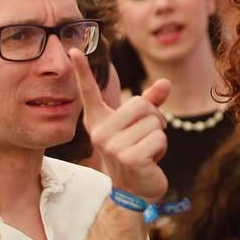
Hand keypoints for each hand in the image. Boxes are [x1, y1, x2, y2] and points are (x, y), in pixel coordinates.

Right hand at [73, 47, 169, 202]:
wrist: (134, 189)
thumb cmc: (137, 151)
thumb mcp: (141, 124)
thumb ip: (151, 102)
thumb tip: (165, 83)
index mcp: (99, 121)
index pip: (89, 92)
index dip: (82, 71)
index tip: (73, 49)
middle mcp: (100, 132)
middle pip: (142, 104)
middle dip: (154, 118)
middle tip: (146, 136)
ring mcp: (112, 146)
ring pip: (154, 122)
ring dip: (159, 135)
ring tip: (146, 150)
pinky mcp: (129, 158)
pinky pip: (160, 138)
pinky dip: (162, 147)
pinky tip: (150, 160)